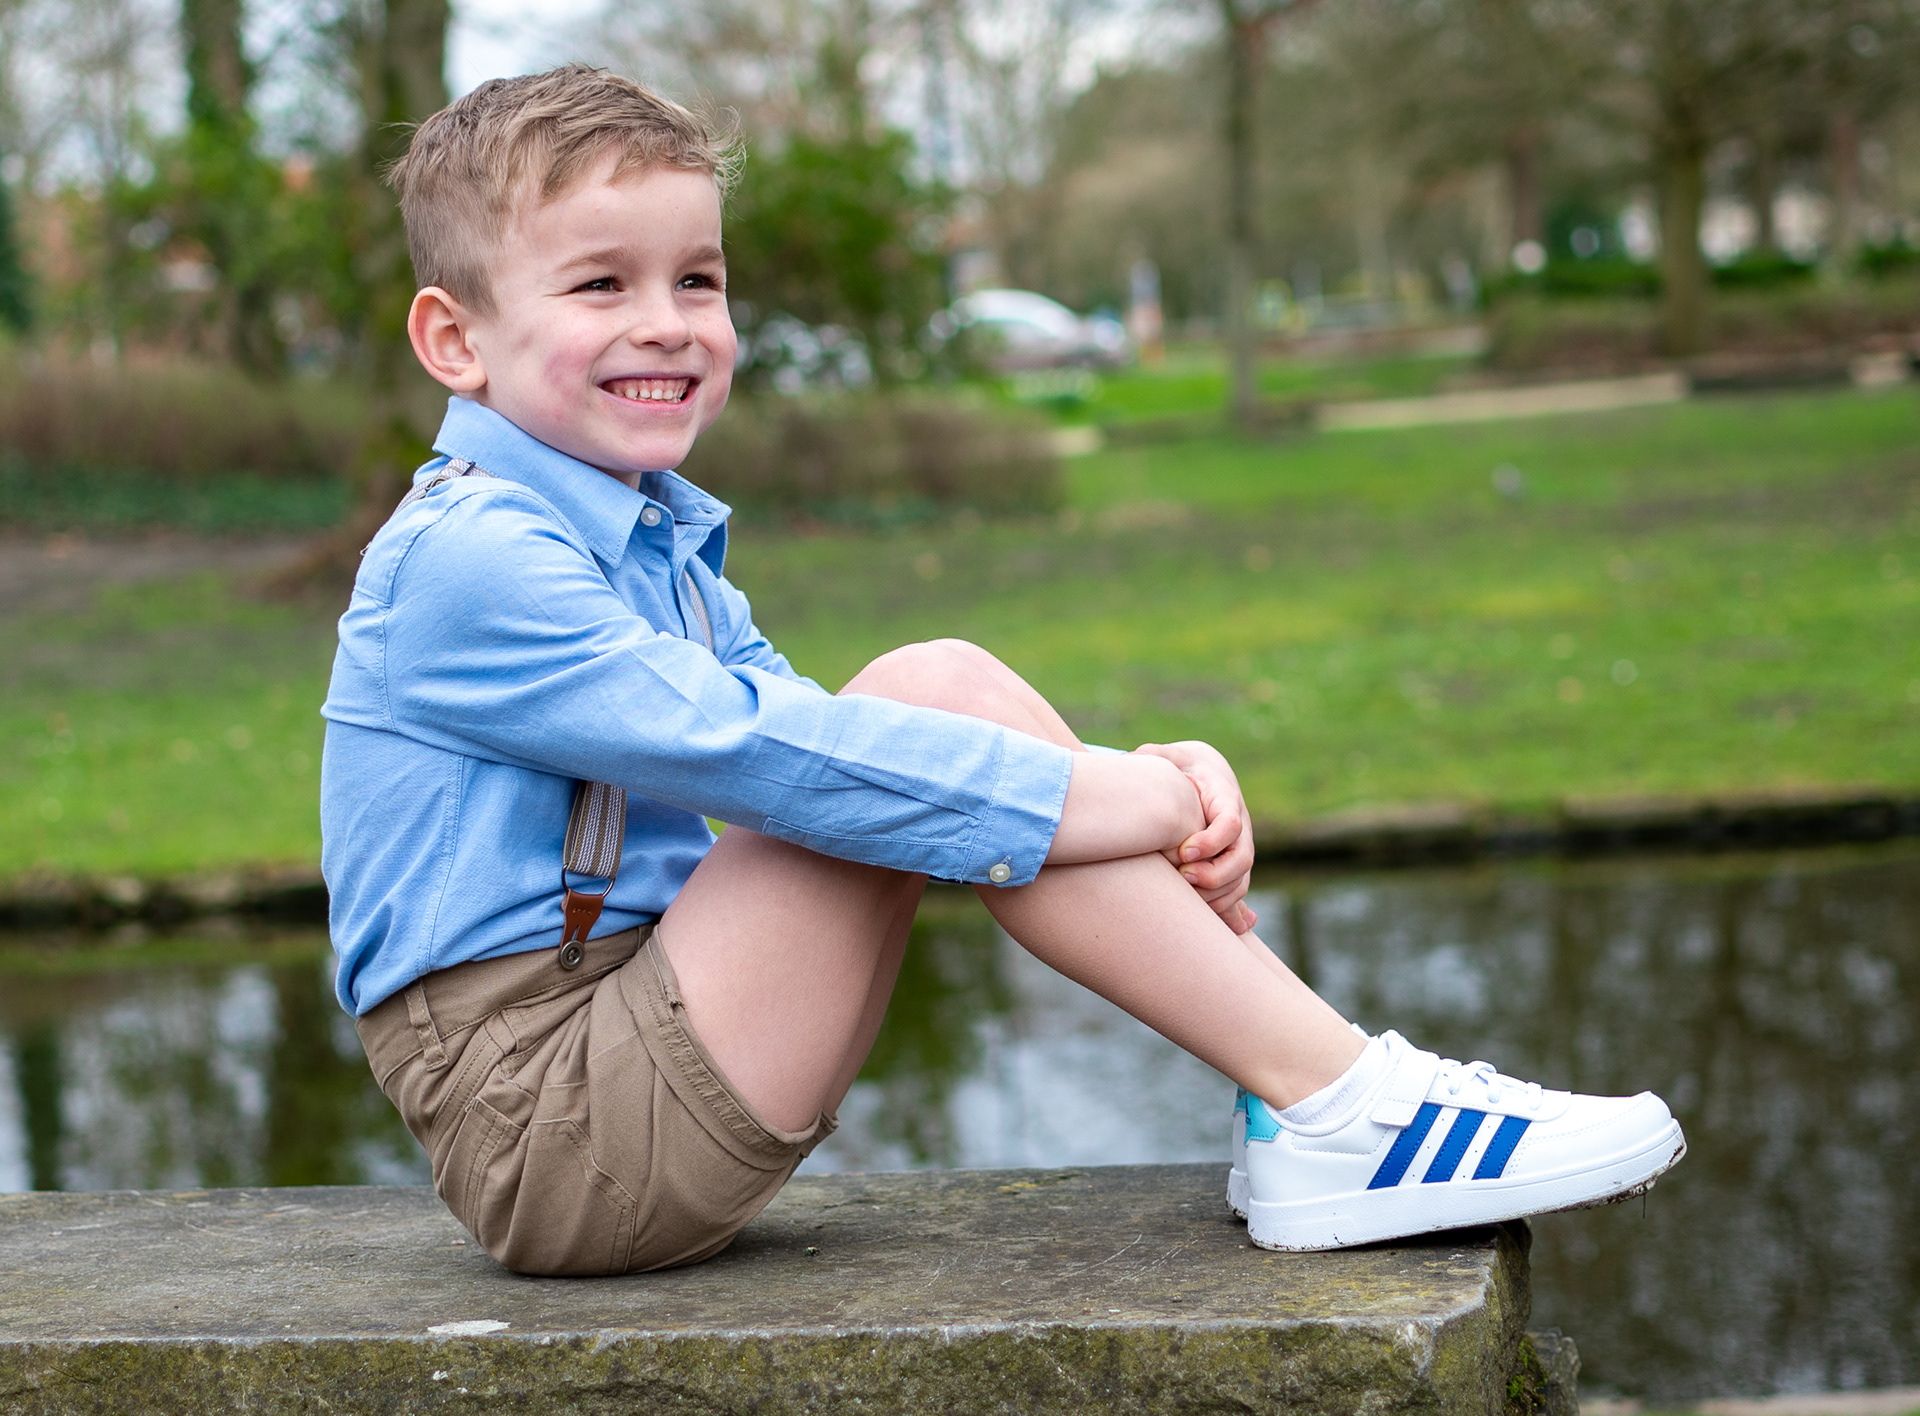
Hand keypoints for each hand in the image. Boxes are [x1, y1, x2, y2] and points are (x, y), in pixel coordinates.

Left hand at [1135, 741, 1256, 934]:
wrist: (1204, 776)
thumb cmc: (1180, 767)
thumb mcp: (1169, 755)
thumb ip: (1153, 755)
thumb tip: (1132, 758)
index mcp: (1225, 797)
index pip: (1230, 823)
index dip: (1211, 841)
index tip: (1183, 851)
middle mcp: (1239, 825)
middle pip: (1243, 857)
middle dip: (1216, 874)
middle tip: (1183, 877)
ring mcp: (1238, 847)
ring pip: (1241, 880)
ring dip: (1217, 895)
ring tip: (1184, 896)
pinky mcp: (1232, 865)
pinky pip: (1235, 892)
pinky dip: (1221, 907)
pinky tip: (1196, 914)